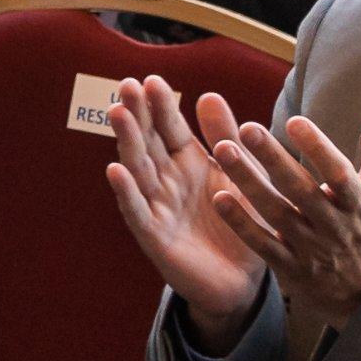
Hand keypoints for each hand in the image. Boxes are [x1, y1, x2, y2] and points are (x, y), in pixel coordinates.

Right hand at [103, 76, 270, 350]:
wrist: (245, 280)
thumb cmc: (242, 223)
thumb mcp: (239, 176)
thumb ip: (226, 138)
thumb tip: (209, 95)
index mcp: (188, 162)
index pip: (169, 128)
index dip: (160, 105)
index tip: (151, 80)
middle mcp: (167, 180)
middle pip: (148, 142)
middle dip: (137, 114)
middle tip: (127, 87)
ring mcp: (157, 207)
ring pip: (138, 170)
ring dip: (127, 142)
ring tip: (117, 115)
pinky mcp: (154, 236)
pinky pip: (137, 212)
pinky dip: (126, 192)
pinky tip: (115, 171)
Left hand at [196, 101, 360, 333]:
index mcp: (357, 203)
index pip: (339, 173)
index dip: (318, 148)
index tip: (294, 121)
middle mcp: (333, 226)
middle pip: (300, 190)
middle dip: (273, 159)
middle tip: (246, 128)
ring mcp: (310, 249)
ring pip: (276, 213)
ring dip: (248, 183)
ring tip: (223, 149)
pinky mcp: (289, 267)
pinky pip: (262, 244)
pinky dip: (241, 224)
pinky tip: (219, 198)